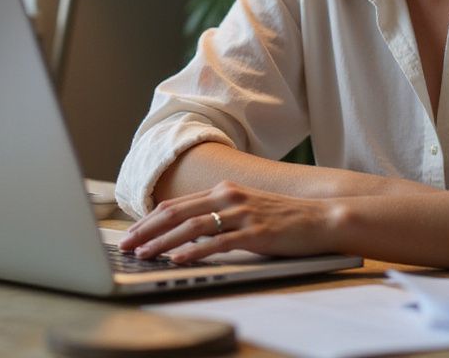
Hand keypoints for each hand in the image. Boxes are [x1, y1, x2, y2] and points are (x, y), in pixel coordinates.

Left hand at [118, 181, 342, 263]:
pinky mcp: (255, 233)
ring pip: (192, 227)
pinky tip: (176, 259)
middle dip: (147, 230)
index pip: (177, 205)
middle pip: (177, 213)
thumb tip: (188, 231)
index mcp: (225, 190)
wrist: (322, 218)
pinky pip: (217, 243)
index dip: (150, 219)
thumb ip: (219, 215)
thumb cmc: (284, 218)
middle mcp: (229, 197)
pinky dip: (193, 251)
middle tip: (126, 245)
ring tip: (143, 253)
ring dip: (163, 241)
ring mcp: (242, 214)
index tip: (131, 233)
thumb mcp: (247, 209)